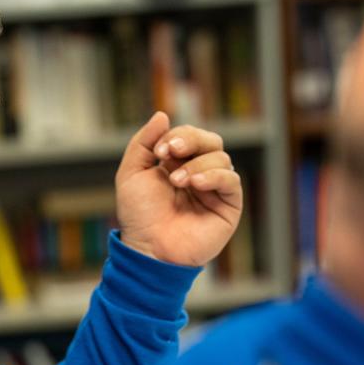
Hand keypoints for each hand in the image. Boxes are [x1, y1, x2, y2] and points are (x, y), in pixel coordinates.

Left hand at [116, 112, 242, 266]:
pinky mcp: (229, 207)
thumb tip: (162, 115)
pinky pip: (232, 181)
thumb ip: (143, 143)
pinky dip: (215, 176)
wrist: (148, 249)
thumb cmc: (139, 216)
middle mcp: (200, 174)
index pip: (189, 136)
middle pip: (211, 140)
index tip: (159, 151)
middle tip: (170, 152)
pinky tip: (196, 184)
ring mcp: (215, 190)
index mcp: (179, 164)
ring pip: (221, 158)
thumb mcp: (132, 173)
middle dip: (191, 139)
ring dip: (197, 163)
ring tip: (177, 181)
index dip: (176, 136)